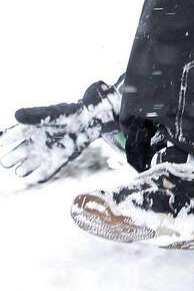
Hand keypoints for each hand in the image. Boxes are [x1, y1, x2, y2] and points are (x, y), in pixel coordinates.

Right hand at [0, 80, 120, 185]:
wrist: (88, 121)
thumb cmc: (68, 114)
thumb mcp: (50, 113)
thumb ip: (33, 115)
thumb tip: (16, 115)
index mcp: (28, 129)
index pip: (8, 137)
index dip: (2, 140)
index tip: (0, 143)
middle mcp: (33, 143)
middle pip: (12, 157)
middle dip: (9, 160)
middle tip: (9, 160)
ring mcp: (43, 153)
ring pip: (24, 168)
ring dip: (23, 169)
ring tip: (22, 169)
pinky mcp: (56, 161)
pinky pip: (43, 174)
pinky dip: (39, 176)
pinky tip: (37, 177)